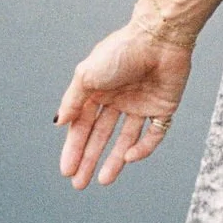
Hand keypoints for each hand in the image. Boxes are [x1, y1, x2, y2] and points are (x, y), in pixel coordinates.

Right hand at [54, 15, 191, 188]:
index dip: (74, 148)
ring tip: (103, 180)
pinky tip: (130, 157)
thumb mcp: (87, 75)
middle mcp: (117, 100)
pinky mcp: (163, 108)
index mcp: (97, 91)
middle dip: (89, 159)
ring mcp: (140, 105)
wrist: (159, 38)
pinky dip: (142, 148)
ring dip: (114, 161)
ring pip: (125, 140)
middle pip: (101, 137)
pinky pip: (153, 134)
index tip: (67, 171)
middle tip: (79, 184)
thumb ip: (72, 100)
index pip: (82, 126)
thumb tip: (59, 123)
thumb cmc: (120, 52)